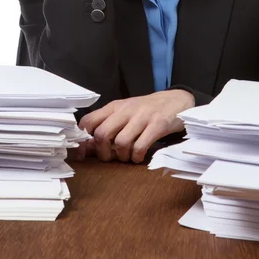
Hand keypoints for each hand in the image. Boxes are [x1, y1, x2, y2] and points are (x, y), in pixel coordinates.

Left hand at [78, 90, 195, 163]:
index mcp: (115, 106)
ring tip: (127, 157)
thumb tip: (86, 148)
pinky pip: (140, 146)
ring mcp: (143, 117)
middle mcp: (126, 110)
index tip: (82, 153)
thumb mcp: (125, 113)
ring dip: (122, 156)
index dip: (82, 140)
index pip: (88, 121)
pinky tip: (139, 156)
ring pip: (121, 142)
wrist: (177, 100)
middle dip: (102, 152)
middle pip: (102, 134)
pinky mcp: (158, 125)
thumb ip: (107, 127)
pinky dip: (137, 156)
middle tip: (110, 158)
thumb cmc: (147, 110)